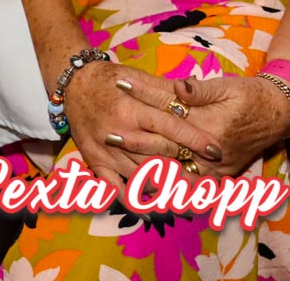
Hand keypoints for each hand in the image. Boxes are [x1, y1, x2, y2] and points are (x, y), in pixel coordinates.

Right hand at [60, 62, 223, 186]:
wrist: (73, 84)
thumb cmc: (110, 79)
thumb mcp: (138, 76)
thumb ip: (165, 89)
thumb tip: (194, 93)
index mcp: (132, 109)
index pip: (170, 126)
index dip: (195, 139)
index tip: (216, 150)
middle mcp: (120, 132)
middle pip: (160, 155)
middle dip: (188, 167)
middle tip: (210, 178)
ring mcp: (107, 150)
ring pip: (142, 175)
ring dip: (168, 187)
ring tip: (192, 195)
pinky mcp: (96, 161)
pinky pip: (115, 187)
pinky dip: (134, 202)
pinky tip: (152, 212)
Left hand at [122, 74, 289, 178]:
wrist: (277, 114)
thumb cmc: (249, 96)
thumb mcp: (226, 86)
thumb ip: (200, 89)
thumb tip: (177, 85)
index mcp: (210, 125)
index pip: (168, 110)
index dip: (143, 96)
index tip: (120, 86)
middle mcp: (210, 151)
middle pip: (165, 145)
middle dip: (135, 140)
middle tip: (109, 133)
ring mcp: (215, 167)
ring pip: (175, 171)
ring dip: (146, 167)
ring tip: (118, 163)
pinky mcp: (219, 175)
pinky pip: (191, 186)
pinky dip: (170, 187)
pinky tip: (148, 187)